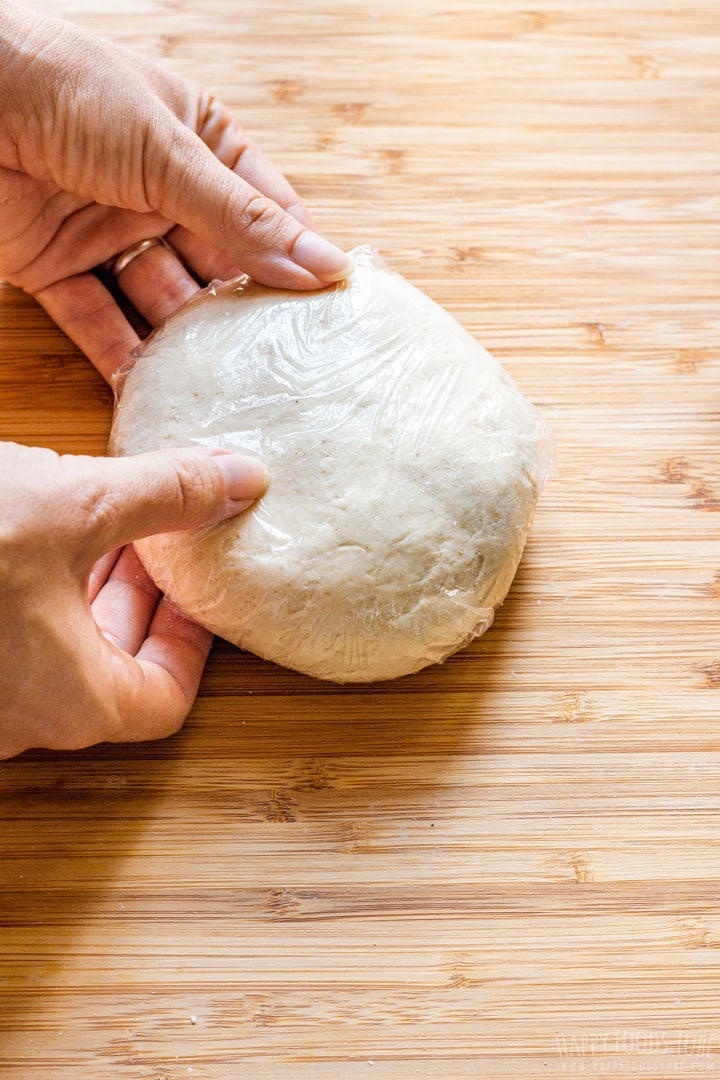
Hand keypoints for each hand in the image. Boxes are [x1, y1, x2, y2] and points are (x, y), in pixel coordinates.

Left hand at [0, 1, 350, 380]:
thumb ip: (243, 219)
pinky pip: (98, 322)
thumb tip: (325, 267)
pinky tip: (152, 391)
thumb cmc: (67, 88)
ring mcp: (107, 231)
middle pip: (217, 266)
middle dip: (242, 312)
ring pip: (160, 302)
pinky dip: (121, 356)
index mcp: (199, 144)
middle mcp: (158, 191)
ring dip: (184, 342)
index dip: (297, 258)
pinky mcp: (55, 266)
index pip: (266, 211)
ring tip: (219, 385)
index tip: (329, 311)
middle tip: (279, 364)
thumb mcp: (168, 153)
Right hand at [0, 442, 268, 758]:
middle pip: (113, 671)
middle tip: (166, 544)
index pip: (166, 699)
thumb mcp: (76, 505)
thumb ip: (169, 494)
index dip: (195, 640)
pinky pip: (15, 641)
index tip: (205, 589)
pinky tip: (49, 532)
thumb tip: (244, 479)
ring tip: (112, 526)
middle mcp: (21, 717)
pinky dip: (44, 595)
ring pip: (58, 654)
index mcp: (73, 703)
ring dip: (91, 592)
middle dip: (145, 599)